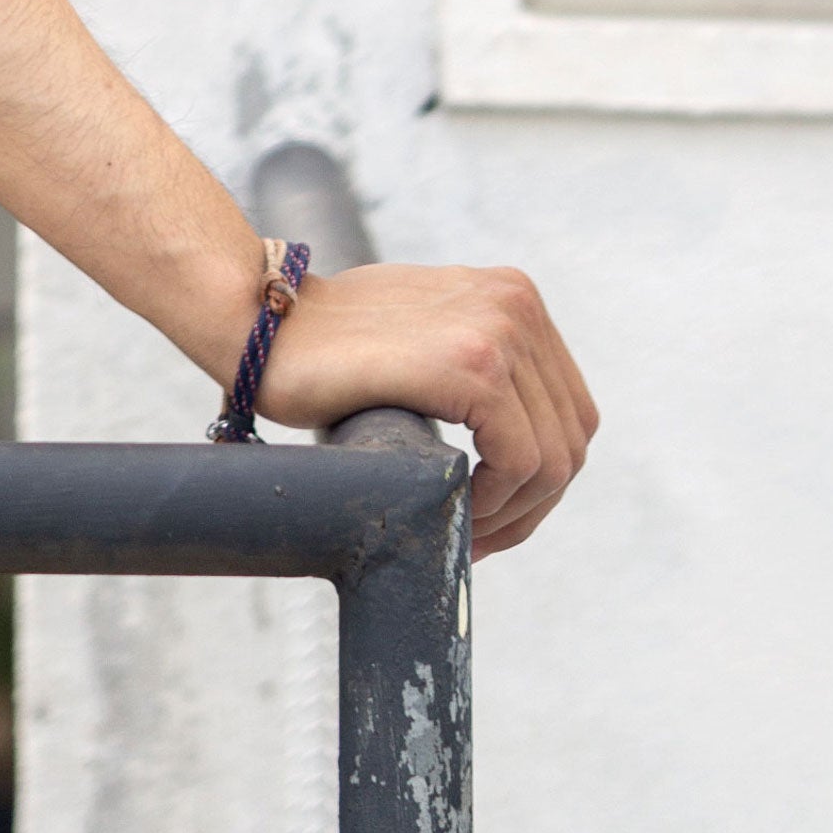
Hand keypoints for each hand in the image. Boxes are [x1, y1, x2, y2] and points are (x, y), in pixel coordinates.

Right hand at [252, 257, 596, 558]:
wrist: (263, 324)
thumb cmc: (328, 343)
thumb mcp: (424, 335)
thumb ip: (475, 362)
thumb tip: (517, 446)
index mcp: (513, 294)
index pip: (568, 410)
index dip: (541, 478)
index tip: (495, 514)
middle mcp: (516, 302)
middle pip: (569, 438)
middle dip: (531, 505)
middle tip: (478, 538)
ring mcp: (498, 328)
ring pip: (553, 458)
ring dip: (513, 514)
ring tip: (463, 532)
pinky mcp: (473, 364)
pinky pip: (522, 461)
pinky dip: (496, 502)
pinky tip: (456, 510)